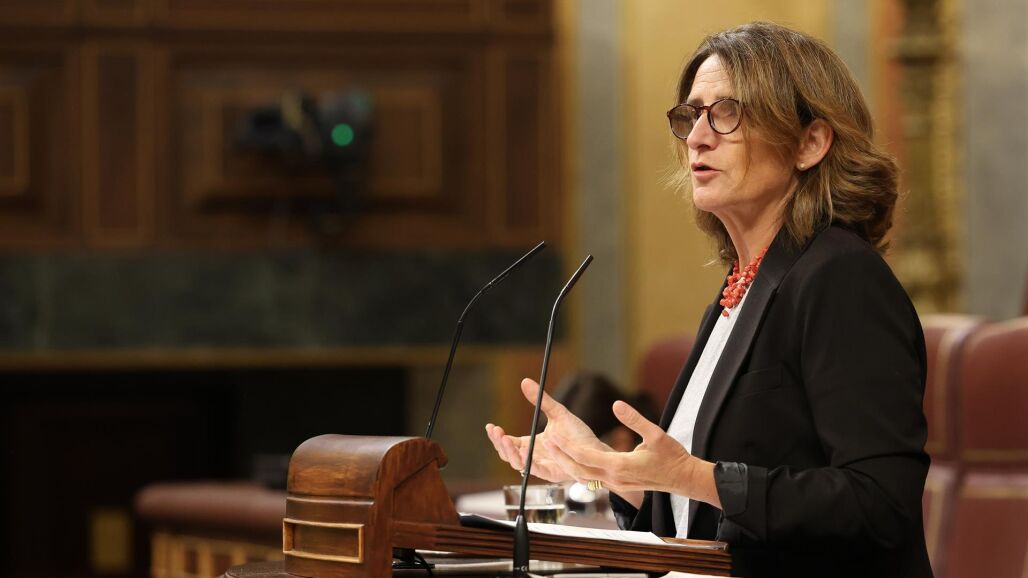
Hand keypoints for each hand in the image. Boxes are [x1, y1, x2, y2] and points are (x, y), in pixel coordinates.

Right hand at [485, 378, 610, 482]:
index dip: (497, 436)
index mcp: (530, 445)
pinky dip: (529, 461)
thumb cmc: (578, 435)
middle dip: (499, 443)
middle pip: (508, 454)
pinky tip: (524, 449)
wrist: (597, 449)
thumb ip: (541, 400)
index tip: (490, 426)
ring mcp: (541, 466)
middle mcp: (533, 457)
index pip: (508, 442)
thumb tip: (525, 381)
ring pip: (518, 464)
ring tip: (506, 439)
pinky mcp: (552, 474)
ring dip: (510, 452)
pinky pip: (536, 470)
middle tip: (495, 431)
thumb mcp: (558, 413)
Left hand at [543, 400, 719, 507]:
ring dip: (567, 463)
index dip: (568, 446)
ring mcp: (615, 484)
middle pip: (579, 469)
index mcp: (620, 466)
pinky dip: (579, 468)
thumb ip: (635, 419)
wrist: (683, 479)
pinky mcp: (618, 485)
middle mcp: (614, 478)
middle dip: (560, 455)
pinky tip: (572, 459)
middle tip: (545, 441)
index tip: (553, 435)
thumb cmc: (672, 456)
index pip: (586, 457)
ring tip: (553, 449)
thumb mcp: (656, 433)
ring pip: (584, 476)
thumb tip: (617, 404)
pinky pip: (593, 478)